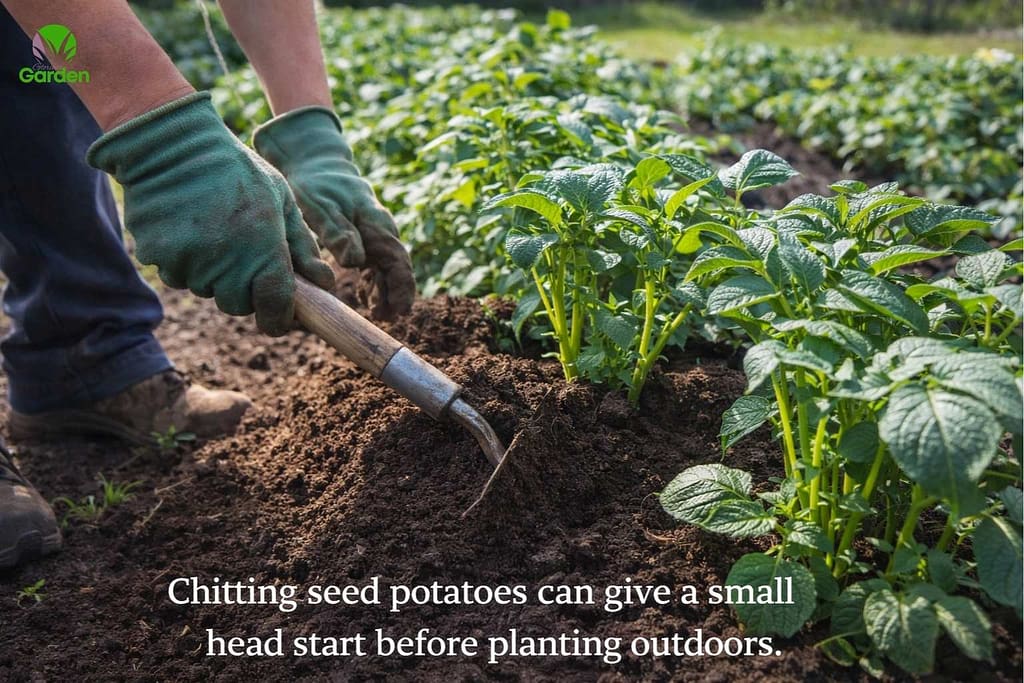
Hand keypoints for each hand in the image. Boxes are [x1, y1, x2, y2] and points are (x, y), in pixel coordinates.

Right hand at [87, 92, 334, 335]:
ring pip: (206, 290)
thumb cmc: (236, 169)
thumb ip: (302, 245)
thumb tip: (325, 283)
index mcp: (264, 249)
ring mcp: (189, 262)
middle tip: (242, 255)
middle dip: (244, 290)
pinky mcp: (157, 257)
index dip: (278, 319)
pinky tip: (187, 229)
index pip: (274, 308)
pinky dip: (184, 263)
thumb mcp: (281, 199)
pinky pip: (177, 275)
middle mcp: (226, 263)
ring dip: (212, 274)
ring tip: (212, 231)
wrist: (171, 145)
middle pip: (238, 305)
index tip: (279, 316)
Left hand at [253, 107, 414, 319]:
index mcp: (375, 223)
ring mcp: (374, 235)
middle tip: (387, 318)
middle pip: (396, 267)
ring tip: (377, 313)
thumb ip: (338, 233)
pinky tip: (365, 297)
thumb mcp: (321, 206)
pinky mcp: (364, 239)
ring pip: (386, 268)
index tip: (399, 311)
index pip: (396, 260)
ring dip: (384, 291)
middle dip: (396, 294)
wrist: (315, 164)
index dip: (401, 287)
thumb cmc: (317, 185)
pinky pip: (375, 265)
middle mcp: (380, 231)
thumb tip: (356, 261)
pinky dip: (372, 282)